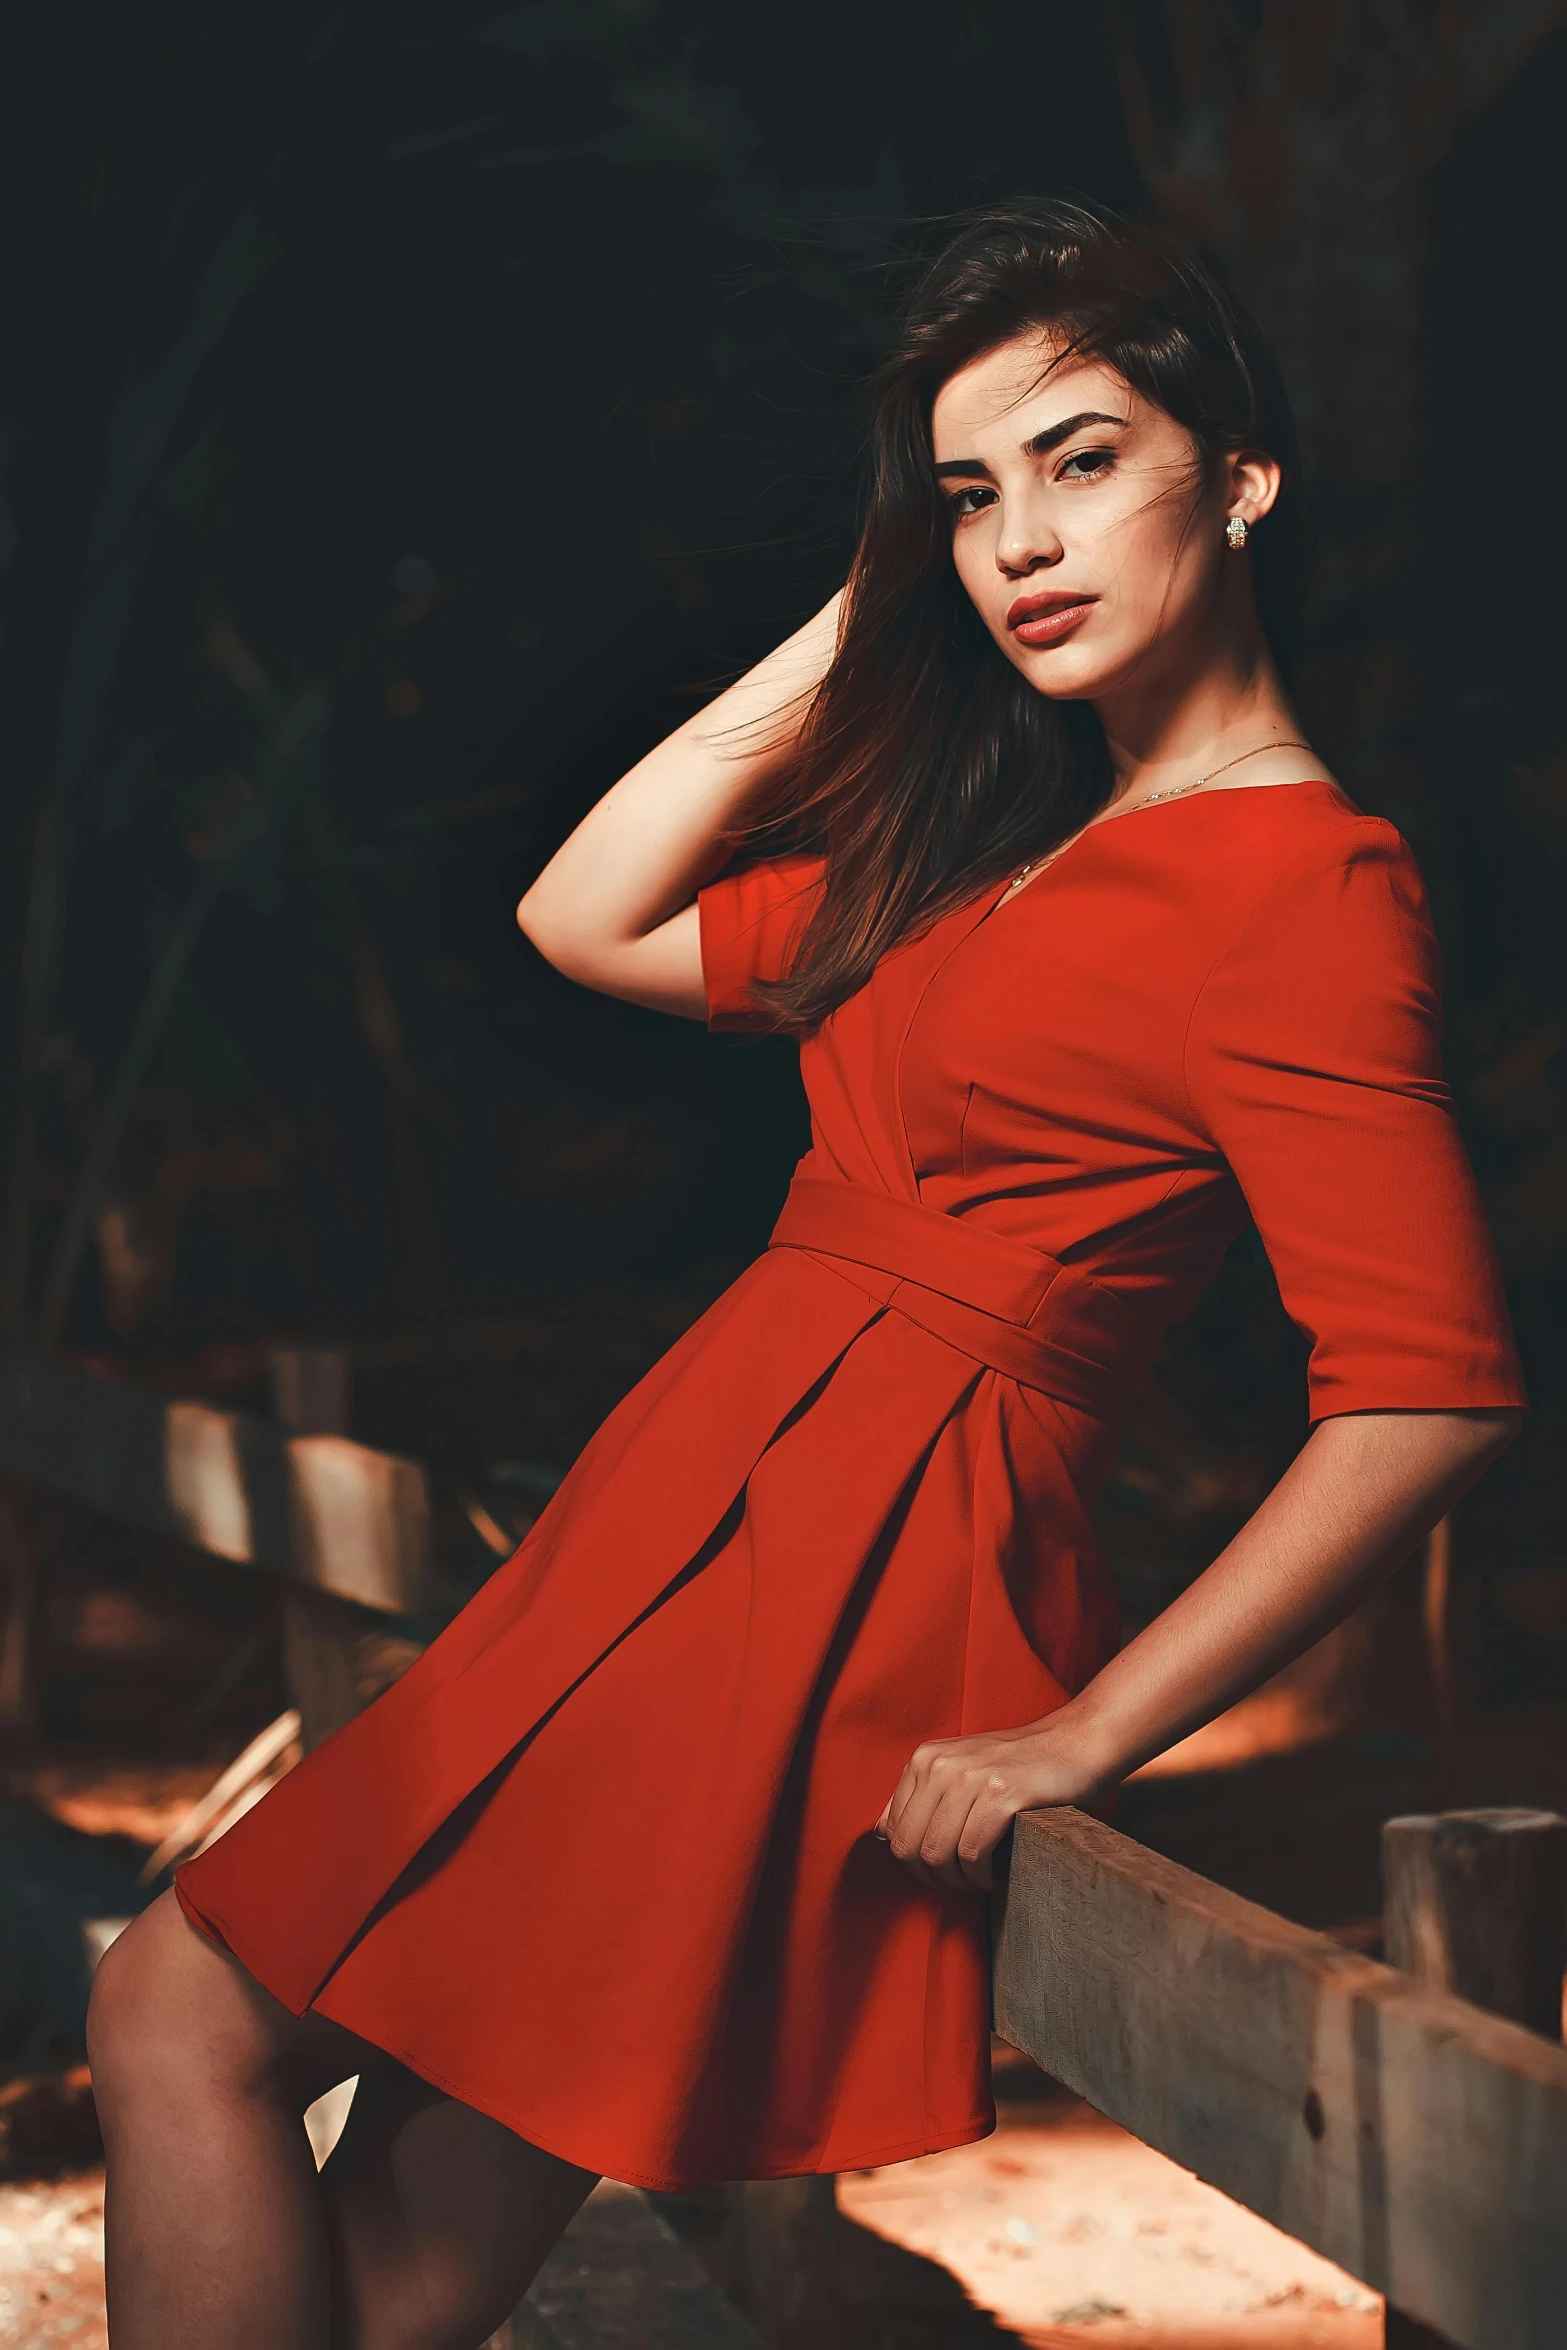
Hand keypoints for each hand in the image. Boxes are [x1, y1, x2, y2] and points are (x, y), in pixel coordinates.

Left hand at [873, 1710, 1116, 1892]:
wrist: (1075, 1744)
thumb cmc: (1019, 1766)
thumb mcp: (958, 1771)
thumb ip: (918, 1799)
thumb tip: (880, 1833)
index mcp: (925, 1759)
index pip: (895, 1833)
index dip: (916, 1864)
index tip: (944, 1870)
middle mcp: (941, 1764)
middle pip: (912, 1848)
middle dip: (934, 1878)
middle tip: (962, 1882)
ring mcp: (971, 1777)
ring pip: (939, 1855)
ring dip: (961, 1881)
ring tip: (982, 1878)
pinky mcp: (1002, 1794)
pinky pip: (973, 1854)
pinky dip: (982, 1876)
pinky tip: (996, 1873)